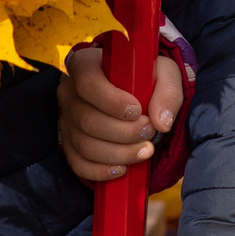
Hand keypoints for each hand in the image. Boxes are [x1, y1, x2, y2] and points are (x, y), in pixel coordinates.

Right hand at [57, 45, 183, 183]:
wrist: (140, 99)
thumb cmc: (147, 80)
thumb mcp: (165, 74)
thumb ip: (168, 93)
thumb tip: (162, 122)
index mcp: (85, 64)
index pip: (87, 82)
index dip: (111, 100)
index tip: (137, 111)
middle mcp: (69, 92)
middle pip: (86, 119)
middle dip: (122, 132)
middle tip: (150, 132)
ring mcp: (66, 120)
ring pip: (84, 145)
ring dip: (118, 153)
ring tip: (145, 151)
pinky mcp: (70, 145)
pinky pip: (78, 164)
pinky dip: (101, 171)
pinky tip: (123, 168)